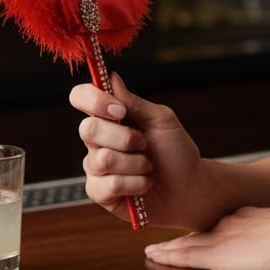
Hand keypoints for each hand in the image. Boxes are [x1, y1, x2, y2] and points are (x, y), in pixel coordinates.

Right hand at [69, 73, 215, 229]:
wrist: (188, 188)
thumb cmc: (176, 152)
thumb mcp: (162, 120)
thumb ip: (135, 102)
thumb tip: (112, 78)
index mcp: (110, 117)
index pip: (81, 97)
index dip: (94, 100)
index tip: (121, 111)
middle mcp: (97, 140)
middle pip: (88, 129)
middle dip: (125, 138)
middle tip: (145, 144)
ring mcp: (96, 166)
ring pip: (103, 159)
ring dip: (136, 163)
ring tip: (148, 167)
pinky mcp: (99, 192)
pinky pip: (109, 185)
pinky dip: (136, 184)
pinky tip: (144, 184)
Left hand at [144, 206, 269, 269]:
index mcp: (246, 218)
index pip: (217, 227)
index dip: (202, 233)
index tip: (191, 238)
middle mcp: (229, 224)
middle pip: (198, 234)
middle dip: (179, 239)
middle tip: (159, 243)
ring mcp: (221, 239)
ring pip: (185, 245)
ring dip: (167, 249)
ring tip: (150, 251)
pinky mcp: (217, 256)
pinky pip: (184, 257)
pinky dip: (167, 256)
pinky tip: (153, 256)